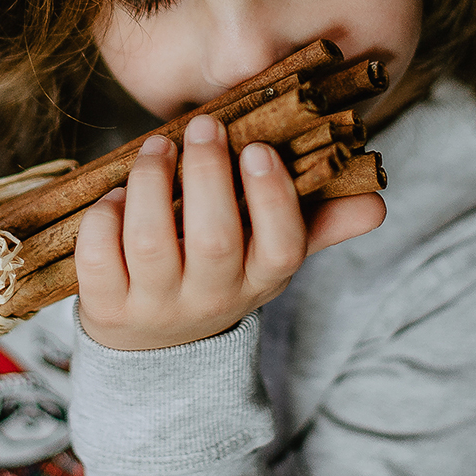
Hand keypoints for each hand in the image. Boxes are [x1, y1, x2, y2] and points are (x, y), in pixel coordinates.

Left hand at [75, 115, 385, 350]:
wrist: (155, 348)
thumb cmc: (219, 274)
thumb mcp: (268, 257)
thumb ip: (318, 224)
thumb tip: (377, 202)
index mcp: (260, 278)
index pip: (281, 246)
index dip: (271, 198)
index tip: (258, 150)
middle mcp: (212, 296)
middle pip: (214, 240)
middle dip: (207, 174)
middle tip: (204, 127)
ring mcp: (156, 305)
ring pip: (151, 242)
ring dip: (151, 184)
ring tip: (157, 148)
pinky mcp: (106, 307)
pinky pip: (98, 258)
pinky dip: (104, 216)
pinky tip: (116, 193)